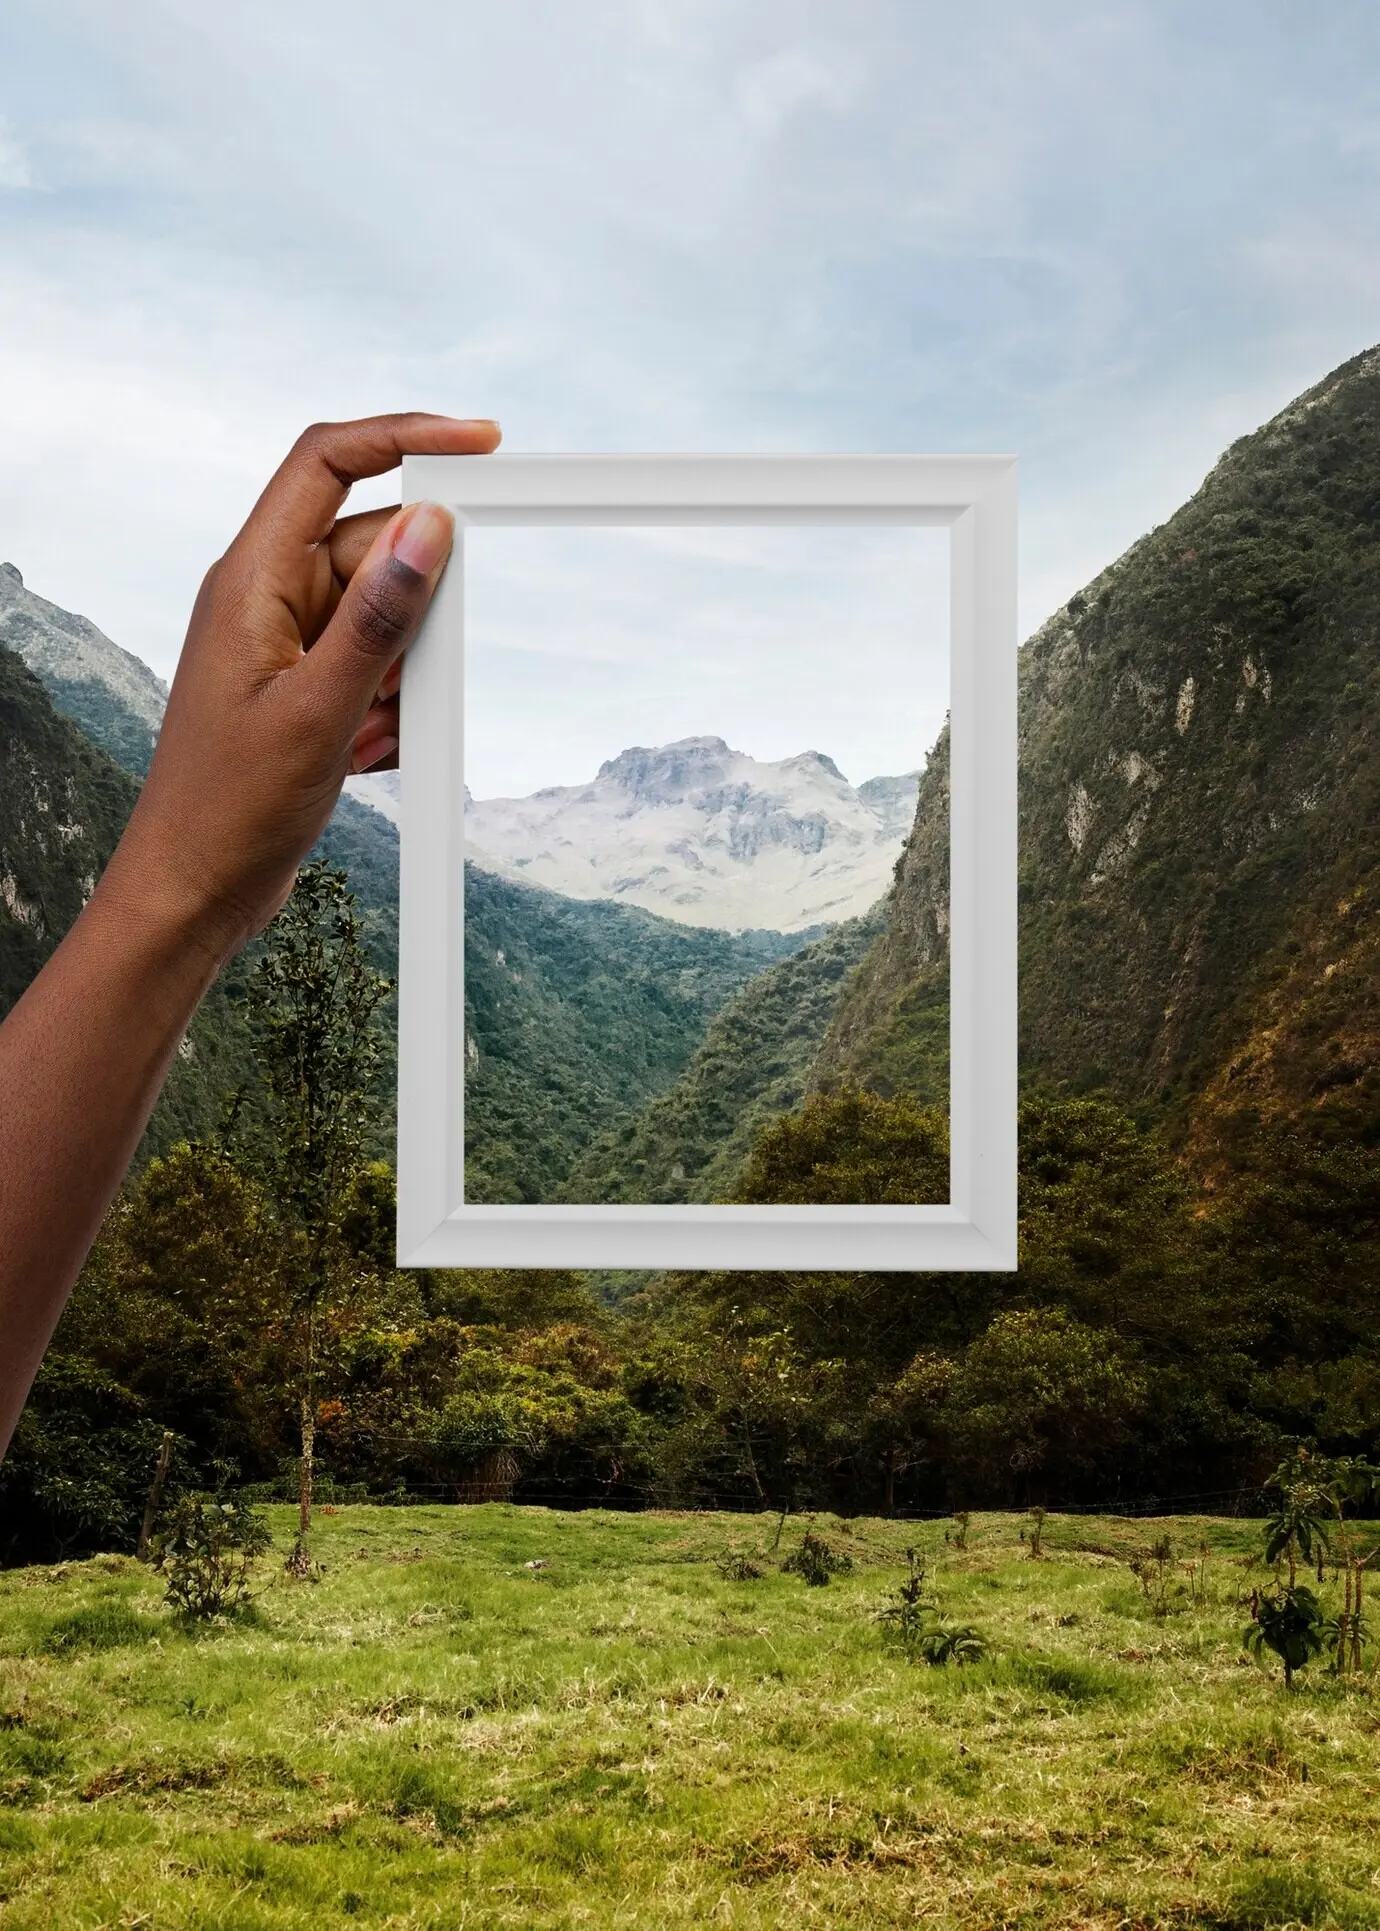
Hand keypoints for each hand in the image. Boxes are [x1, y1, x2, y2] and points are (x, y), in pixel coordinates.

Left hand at [108, 412, 500, 961]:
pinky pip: (373, 669)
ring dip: (400, 677)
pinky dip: (387, 711)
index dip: (405, 436)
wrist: (195, 889)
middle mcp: (266, 596)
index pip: (328, 462)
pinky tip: (361, 757)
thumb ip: (380, 617)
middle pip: (372, 549)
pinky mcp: (304, 686)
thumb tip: (431, 529)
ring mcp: (285, 642)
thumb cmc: (230, 808)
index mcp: (251, 578)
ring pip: (382, 619)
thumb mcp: (320, 711)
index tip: (480, 444)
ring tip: (366, 737)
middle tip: (408, 677)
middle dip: (414, 612)